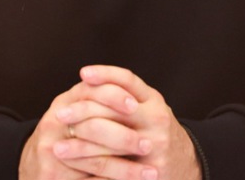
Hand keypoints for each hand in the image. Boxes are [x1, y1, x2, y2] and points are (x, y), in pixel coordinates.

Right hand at [19, 76, 140, 179]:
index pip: (91, 93)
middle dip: (125, 138)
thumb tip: (134, 95)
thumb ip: (95, 100)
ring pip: (96, 160)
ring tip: (150, 174)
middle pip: (93, 127)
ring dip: (126, 169)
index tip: (136, 107)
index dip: (114, 97)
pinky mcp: (52, 176)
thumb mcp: (74, 113)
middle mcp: (52, 124)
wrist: (34, 167)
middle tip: (148, 145)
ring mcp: (50, 151)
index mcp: (62, 104)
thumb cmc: (62, 137)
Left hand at [53, 66, 200, 179]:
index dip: (105, 74)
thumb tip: (85, 81)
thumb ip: (123, 95)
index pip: (127, 80)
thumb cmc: (154, 130)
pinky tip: (76, 169)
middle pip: (114, 110)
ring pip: (110, 144)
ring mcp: (156, 146)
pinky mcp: (151, 171)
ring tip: (59, 148)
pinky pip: (115, 170)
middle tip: (59, 115)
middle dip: (82, 113)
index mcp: (153, 100)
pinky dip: (93, 171)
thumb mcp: (146, 107)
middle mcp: (157, 120)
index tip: (82, 74)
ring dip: (80, 147)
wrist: (185, 163)